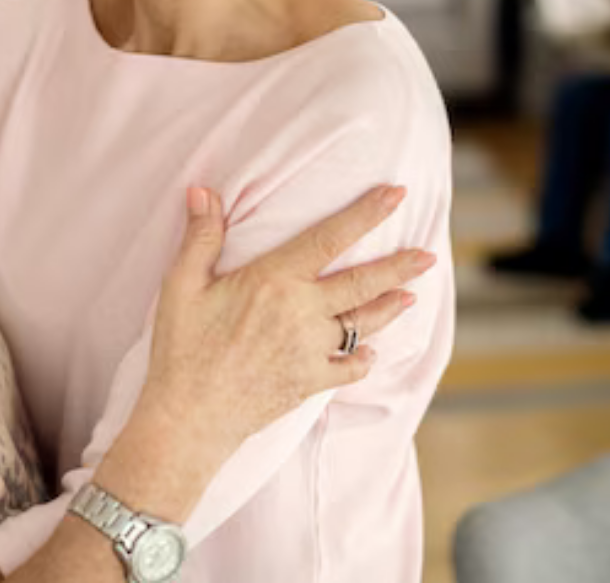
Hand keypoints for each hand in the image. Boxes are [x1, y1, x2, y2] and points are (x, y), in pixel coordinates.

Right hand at [140, 185, 432, 460]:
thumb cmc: (182, 348)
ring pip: (362, 324)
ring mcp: (310, 351)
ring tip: (410, 295)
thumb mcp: (182, 284)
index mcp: (274, 281)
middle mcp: (302, 313)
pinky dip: (363, 360)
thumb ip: (201, 236)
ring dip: (389, 308)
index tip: (395, 195)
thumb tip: (204, 191)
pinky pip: (348, 368)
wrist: (190, 418)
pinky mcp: (309, 382)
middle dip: (399, 265)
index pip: (329, 238)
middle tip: (428, 254)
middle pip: (362, 283)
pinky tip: (371, 354)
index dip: (365, 214)